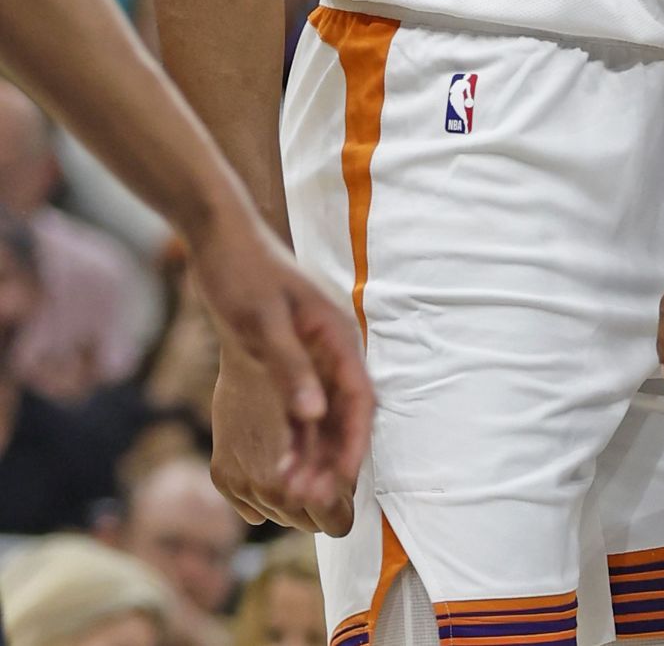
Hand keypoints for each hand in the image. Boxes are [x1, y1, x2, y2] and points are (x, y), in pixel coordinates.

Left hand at [192, 205, 368, 531]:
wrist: (220, 242)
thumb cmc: (243, 275)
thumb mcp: (262, 323)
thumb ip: (290, 369)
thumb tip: (313, 416)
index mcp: (337, 334)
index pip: (360, 398)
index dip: (354, 443)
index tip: (341, 484)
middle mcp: (332, 349)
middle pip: (344, 414)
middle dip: (333, 460)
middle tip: (311, 504)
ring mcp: (313, 355)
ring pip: (323, 416)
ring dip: (312, 455)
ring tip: (293, 497)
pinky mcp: (292, 361)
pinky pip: (301, 409)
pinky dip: (293, 439)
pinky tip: (276, 468)